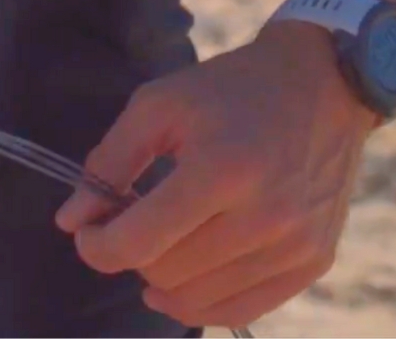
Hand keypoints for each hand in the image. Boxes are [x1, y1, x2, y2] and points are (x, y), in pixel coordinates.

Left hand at [53, 21, 381, 329]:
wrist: (325, 84)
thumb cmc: (229, 90)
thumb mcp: (157, 106)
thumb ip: (108, 163)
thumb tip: (71, 221)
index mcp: (221, 170)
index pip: (138, 243)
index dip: (95, 247)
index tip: (87, 231)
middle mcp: (265, 217)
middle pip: (165, 274)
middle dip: (131, 254)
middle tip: (130, 223)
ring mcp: (296, 245)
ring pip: (199, 300)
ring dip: (164, 280)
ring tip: (160, 243)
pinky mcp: (314, 261)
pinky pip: (242, 311)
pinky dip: (203, 301)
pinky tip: (185, 275)